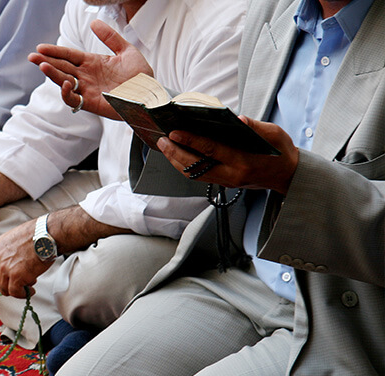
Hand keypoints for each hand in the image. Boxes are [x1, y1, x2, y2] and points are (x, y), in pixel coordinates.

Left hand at [0, 219, 52, 298]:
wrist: (47, 236)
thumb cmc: (37, 236)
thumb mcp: (13, 240)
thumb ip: (7, 253)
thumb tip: (11, 266)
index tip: (3, 283)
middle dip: (6, 287)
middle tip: (18, 286)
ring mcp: (5, 268)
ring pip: (5, 289)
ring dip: (17, 291)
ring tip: (28, 287)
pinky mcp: (16, 276)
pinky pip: (15, 292)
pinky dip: (23, 294)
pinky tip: (31, 291)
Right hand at [28, 19, 153, 118]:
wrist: (151, 95)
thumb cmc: (141, 77)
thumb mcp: (127, 51)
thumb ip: (110, 37)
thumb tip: (93, 22)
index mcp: (93, 63)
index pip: (69, 55)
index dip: (55, 51)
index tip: (40, 47)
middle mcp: (87, 77)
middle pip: (62, 68)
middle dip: (46, 62)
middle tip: (32, 56)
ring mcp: (89, 90)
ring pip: (64, 83)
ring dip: (52, 75)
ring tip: (42, 66)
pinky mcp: (92, 104)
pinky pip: (74, 101)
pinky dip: (67, 93)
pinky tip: (65, 82)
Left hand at [157, 117, 298, 194]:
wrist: (287, 175)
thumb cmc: (280, 152)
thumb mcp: (274, 134)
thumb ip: (255, 126)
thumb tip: (237, 118)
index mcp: (243, 161)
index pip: (211, 150)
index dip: (190, 141)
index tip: (174, 132)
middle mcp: (232, 174)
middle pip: (196, 166)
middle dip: (176, 153)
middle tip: (162, 140)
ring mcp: (227, 181)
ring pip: (194, 174)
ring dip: (177, 161)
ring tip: (165, 147)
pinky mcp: (224, 183)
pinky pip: (199, 176)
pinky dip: (185, 167)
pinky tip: (177, 156)